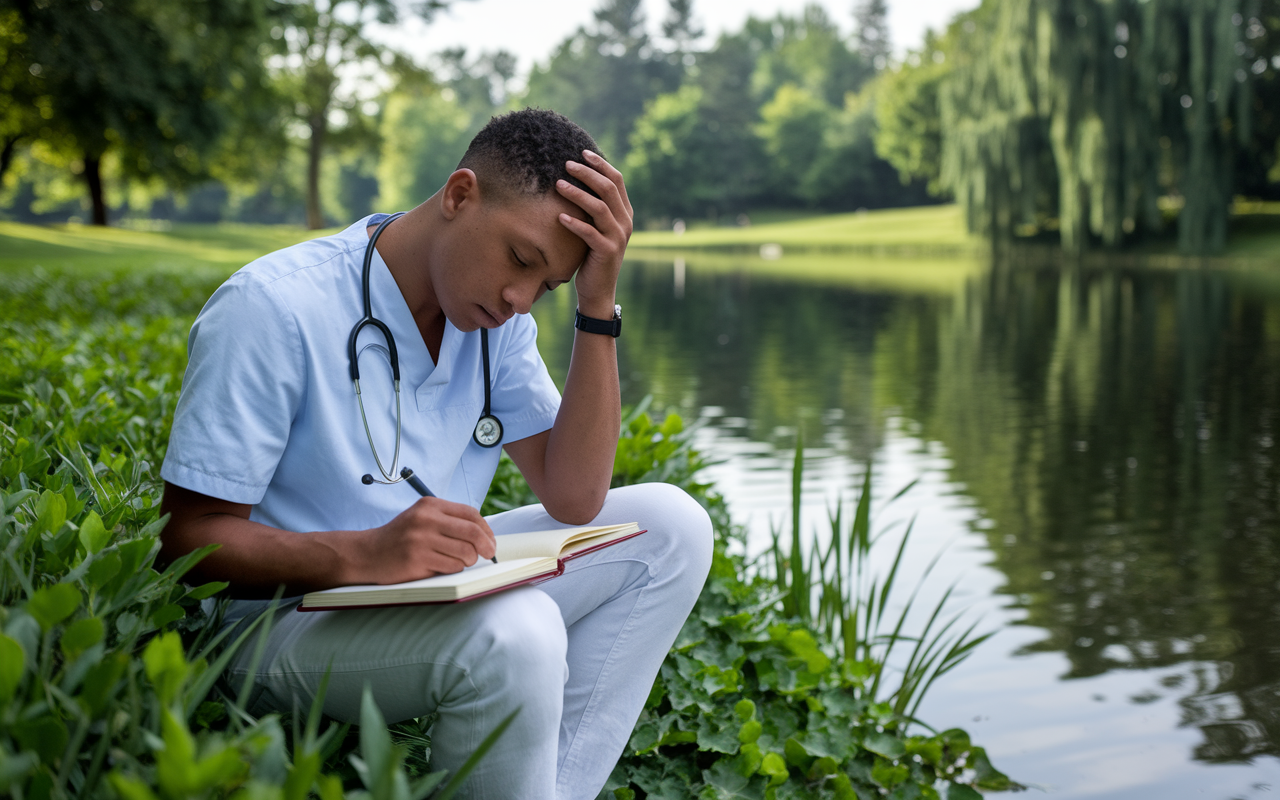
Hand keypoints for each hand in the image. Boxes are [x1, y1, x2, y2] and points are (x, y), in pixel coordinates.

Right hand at [360, 497, 496, 583]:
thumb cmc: (401, 537)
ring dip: (468, 561)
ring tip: (459, 561)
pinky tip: (441, 566)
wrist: (367, 553)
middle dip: (486, 546)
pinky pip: (451, 567)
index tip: (490, 541)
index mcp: (429, 505)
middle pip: (472, 533)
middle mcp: (425, 519)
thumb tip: (484, 533)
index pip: (471, 514)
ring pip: (465, 553)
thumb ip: (448, 520)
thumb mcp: (422, 517)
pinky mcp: (416, 560)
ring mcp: (420, 540)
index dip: (486, 529)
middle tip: (488, 554)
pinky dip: (454, 569)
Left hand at [556, 150, 633, 317]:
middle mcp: (625, 222)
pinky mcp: (607, 251)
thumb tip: (577, 180)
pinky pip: (589, 232)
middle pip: (608, 188)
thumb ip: (594, 208)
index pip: (616, 180)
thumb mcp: (597, 228)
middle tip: (566, 164)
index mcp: (625, 213)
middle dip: (587, 173)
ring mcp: (618, 237)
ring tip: (557, 184)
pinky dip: (574, 223)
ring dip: (577, 194)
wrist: (598, 289)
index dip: (600, 164)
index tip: (582, 152)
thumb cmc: (592, 255)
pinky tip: (559, 216)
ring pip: (599, 207)